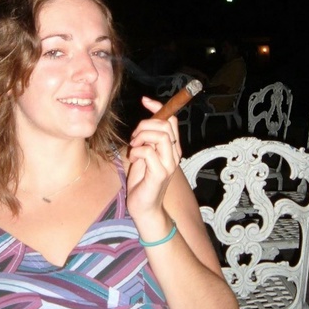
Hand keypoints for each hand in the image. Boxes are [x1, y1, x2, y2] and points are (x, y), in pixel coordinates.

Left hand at [126, 96, 180, 218]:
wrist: (144, 207)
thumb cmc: (142, 181)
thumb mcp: (144, 153)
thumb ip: (147, 138)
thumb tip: (146, 119)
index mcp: (172, 147)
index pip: (172, 119)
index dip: (159, 107)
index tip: (145, 101)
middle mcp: (174, 154)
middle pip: (165, 125)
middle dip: (145, 125)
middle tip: (134, 137)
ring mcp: (169, 164)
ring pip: (159, 135)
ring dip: (141, 137)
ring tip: (134, 147)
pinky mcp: (161, 173)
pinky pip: (148, 151)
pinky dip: (137, 151)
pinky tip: (134, 158)